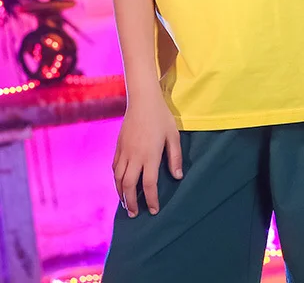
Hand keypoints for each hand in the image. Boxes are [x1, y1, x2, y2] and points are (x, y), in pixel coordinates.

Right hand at [113, 92, 182, 217]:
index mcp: (150, 156)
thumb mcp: (173, 136)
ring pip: (118, 179)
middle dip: (131, 202)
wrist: (143, 101)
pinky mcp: (118, 147)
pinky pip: (114, 168)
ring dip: (121, 193)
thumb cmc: (161, 117)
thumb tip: (177, 176)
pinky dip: (116, 180)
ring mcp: (124, 152)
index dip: (151, 200)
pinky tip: (120, 184)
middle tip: (134, 213)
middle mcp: (134, 157)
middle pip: (129, 186)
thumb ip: (175, 157)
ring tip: (126, 203)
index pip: (149, 184)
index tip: (153, 210)